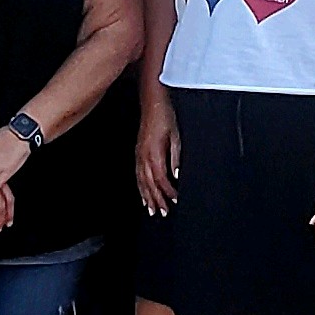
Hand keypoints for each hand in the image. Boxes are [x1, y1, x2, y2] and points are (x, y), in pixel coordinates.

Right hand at [136, 93, 180, 215]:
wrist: (153, 101)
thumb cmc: (165, 115)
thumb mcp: (176, 135)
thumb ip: (176, 158)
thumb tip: (177, 176)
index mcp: (154, 153)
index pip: (161, 180)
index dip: (168, 192)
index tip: (175, 201)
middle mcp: (144, 156)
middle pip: (149, 184)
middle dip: (156, 200)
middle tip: (162, 213)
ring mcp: (139, 154)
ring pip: (142, 181)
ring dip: (147, 197)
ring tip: (151, 210)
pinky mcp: (138, 152)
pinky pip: (137, 174)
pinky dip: (140, 187)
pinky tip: (143, 194)